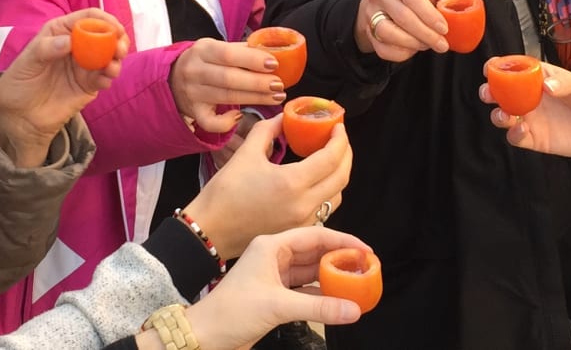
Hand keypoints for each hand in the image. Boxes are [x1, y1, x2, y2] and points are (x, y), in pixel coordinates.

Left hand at [0, 9, 127, 165]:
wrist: (20, 115)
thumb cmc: (20, 82)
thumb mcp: (27, 62)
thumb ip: (46, 49)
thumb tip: (69, 42)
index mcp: (62, 31)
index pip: (88, 18)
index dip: (104, 19)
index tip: (114, 28)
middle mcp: (77, 45)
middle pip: (105, 35)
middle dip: (117, 38)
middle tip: (120, 48)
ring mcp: (85, 65)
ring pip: (109, 56)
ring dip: (117, 58)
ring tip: (112, 67)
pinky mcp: (89, 85)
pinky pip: (105, 77)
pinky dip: (109, 77)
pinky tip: (105, 80)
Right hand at [172, 39, 286, 132]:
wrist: (172, 78)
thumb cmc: (205, 61)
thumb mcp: (217, 47)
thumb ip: (242, 50)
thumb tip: (273, 53)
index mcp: (203, 50)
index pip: (228, 54)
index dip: (252, 60)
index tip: (273, 64)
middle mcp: (195, 71)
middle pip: (229, 78)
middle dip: (257, 83)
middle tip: (279, 85)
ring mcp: (193, 93)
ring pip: (225, 98)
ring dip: (254, 99)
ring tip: (275, 97)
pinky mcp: (194, 112)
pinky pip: (210, 122)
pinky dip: (225, 123)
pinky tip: (239, 116)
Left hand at [181, 227, 368, 348]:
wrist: (205, 336)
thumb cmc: (230, 312)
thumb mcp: (277, 306)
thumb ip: (319, 308)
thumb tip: (353, 309)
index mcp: (270, 246)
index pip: (314, 235)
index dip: (341, 241)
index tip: (364, 249)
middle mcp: (273, 257)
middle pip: (314, 252)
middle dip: (339, 259)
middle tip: (364, 267)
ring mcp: (274, 276)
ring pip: (311, 272)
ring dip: (332, 278)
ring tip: (356, 282)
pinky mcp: (274, 296)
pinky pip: (305, 290)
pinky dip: (321, 295)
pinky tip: (338, 300)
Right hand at [185, 116, 352, 258]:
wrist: (210, 230)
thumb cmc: (224, 193)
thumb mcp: (245, 154)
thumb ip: (268, 130)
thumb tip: (284, 118)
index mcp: (292, 183)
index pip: (331, 158)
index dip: (339, 139)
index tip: (337, 125)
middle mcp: (304, 205)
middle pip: (342, 177)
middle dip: (345, 154)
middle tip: (338, 138)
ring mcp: (303, 222)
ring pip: (337, 196)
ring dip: (339, 174)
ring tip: (330, 157)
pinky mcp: (298, 231)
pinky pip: (325, 209)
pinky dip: (328, 191)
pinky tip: (316, 180)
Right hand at [353, 0, 462, 60]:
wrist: (381, 0)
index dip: (429, 15)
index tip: (445, 28)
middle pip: (403, 17)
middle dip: (426, 34)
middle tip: (443, 45)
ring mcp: (370, 13)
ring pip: (389, 34)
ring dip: (413, 44)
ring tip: (428, 45)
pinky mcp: (367, 32)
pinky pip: (383, 49)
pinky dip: (401, 54)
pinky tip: (413, 50)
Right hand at [482, 63, 570, 158]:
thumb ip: (567, 82)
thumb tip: (547, 85)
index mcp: (541, 77)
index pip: (514, 69)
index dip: (499, 67)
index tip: (490, 68)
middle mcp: (533, 97)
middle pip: (502, 92)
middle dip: (490, 91)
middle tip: (489, 93)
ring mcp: (534, 118)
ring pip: (504, 115)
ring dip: (498, 114)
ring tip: (504, 114)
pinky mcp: (538, 139)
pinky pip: (517, 137)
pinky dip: (513, 134)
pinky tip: (522, 130)